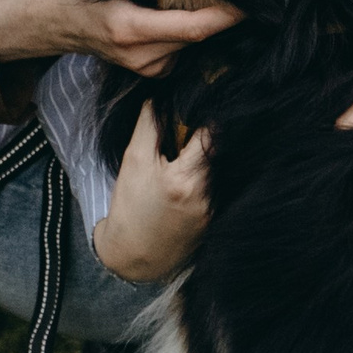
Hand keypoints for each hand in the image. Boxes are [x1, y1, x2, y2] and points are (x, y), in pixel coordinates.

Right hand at [0, 0, 238, 72]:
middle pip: (200, 35)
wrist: (54, 18)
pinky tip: (187, 6)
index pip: (196, 27)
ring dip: (207, 18)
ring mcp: (146, 68)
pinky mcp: (150, 69)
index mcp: (130, 30)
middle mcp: (142, 57)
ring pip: (194, 43)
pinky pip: (184, 48)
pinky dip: (192, 27)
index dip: (230, 13)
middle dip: (222, 10)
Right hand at [92, 101, 211, 281]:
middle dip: (207, 135)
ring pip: (222, 167)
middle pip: (220, 149)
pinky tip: (191, 176)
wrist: (133, 256)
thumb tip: (161, 96)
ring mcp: (216, 209)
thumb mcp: (134, 161)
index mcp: (187, 178)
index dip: (208, 114)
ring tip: (189, 152)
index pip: (213, 133)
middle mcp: (208, 194)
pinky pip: (220, 186)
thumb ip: (150, 124)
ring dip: (209, 156)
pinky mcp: (217, 219)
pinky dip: (208, 176)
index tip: (201, 103)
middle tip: (191, 128)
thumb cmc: (130, 207)